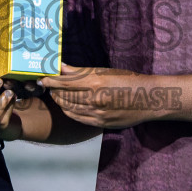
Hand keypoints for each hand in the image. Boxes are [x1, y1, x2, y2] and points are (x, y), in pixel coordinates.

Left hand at [38, 64, 177, 129]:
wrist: (149, 99)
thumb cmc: (128, 81)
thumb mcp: (106, 72)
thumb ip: (82, 71)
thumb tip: (62, 67)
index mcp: (96, 82)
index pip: (65, 83)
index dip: (52, 81)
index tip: (43, 79)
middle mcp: (95, 99)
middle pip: (65, 96)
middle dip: (54, 91)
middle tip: (48, 86)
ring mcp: (98, 113)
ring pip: (70, 108)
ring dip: (60, 101)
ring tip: (56, 95)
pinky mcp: (101, 123)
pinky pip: (78, 118)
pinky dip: (69, 112)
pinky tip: (66, 106)